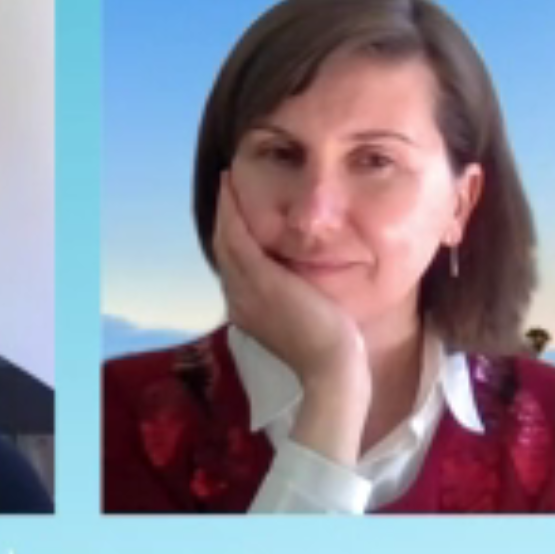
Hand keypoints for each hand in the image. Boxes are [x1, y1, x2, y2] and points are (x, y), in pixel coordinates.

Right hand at [213, 170, 370, 463]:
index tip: (235, 216)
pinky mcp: (260, 278)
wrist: (332, 368)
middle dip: (223, 218)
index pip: (232, 268)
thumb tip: (300, 283)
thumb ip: (294, 301)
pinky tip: (233, 190)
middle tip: (227, 190)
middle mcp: (238, 299)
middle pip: (222, 250)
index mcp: (246, 312)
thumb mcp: (304, 322)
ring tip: (228, 185)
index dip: (230, 238)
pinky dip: (231, 210)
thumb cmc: (330, 352)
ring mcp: (246, 289)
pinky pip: (236, 236)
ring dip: (224, 209)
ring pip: (224, 239)